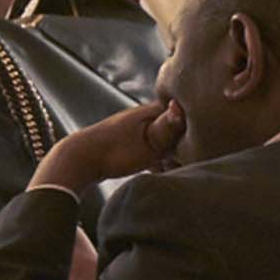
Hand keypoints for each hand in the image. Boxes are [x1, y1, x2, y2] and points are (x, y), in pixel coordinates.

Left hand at [31, 100, 185, 192]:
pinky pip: (149, 151)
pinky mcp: (126, 144)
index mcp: (150, 111)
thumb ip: (167, 128)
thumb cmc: (114, 151)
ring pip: (162, 141)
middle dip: (182, 144)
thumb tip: (182, 107)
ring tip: (170, 168)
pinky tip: (158, 172)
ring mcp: (134, 130)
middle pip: (174, 128)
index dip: (194, 127)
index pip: (183, 112)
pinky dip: (155, 161)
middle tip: (185, 160)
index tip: (201, 143)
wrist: (78, 161)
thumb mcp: (148, 143)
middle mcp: (143, 116)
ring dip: (169, 155)